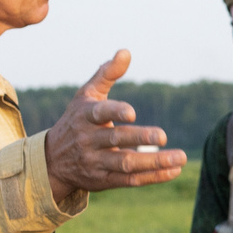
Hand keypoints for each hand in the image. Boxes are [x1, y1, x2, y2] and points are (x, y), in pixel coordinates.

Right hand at [43, 51, 188, 199]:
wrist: (51, 160)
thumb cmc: (76, 120)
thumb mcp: (86, 95)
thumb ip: (106, 74)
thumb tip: (125, 52)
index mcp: (84, 116)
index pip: (99, 113)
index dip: (115, 112)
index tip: (133, 113)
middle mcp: (88, 140)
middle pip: (116, 140)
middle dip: (140, 138)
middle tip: (162, 136)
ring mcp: (95, 162)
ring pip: (126, 164)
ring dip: (154, 162)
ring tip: (181, 157)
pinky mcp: (104, 180)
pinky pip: (131, 180)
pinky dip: (153, 177)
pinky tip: (174, 170)